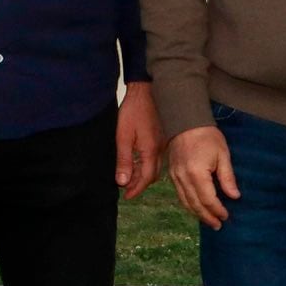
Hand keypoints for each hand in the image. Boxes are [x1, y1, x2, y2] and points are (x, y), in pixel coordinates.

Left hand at [114, 81, 162, 200]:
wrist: (147, 90)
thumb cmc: (134, 111)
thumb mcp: (123, 136)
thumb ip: (124, 160)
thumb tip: (122, 181)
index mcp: (151, 150)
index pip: (146, 178)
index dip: (136, 189)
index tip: (127, 196)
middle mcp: (160, 149)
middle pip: (153, 174)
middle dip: (140, 184)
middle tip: (127, 189)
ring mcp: (163, 142)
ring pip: (156, 165)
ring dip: (144, 174)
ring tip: (131, 176)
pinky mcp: (163, 136)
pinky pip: (157, 156)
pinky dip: (148, 163)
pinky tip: (139, 160)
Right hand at [168, 126, 239, 229]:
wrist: (185, 122)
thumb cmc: (207, 137)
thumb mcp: (223, 155)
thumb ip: (227, 177)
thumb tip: (234, 196)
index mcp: (197, 174)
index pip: (207, 199)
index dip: (217, 210)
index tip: (226, 216)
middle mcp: (183, 179)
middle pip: (195, 204)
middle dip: (207, 217)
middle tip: (218, 226)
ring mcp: (175, 178)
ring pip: (185, 202)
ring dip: (197, 214)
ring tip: (209, 221)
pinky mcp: (171, 175)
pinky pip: (180, 195)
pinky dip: (188, 205)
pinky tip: (196, 209)